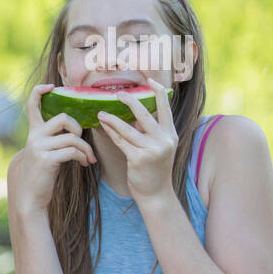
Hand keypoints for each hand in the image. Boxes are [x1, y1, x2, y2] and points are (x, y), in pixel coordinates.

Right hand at [9, 83, 98, 214]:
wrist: (30, 197)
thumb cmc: (41, 175)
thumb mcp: (44, 153)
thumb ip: (53, 139)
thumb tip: (75, 131)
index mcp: (34, 132)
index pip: (33, 104)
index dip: (40, 91)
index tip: (51, 87)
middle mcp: (34, 136)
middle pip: (63, 117)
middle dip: (79, 128)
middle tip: (82, 141)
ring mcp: (39, 147)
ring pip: (73, 138)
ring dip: (86, 149)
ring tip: (89, 159)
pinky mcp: (46, 159)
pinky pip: (73, 151)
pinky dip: (83, 157)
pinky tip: (85, 164)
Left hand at [96, 78, 177, 202]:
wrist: (156, 193)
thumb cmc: (154, 168)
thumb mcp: (159, 147)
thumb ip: (151, 131)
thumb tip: (135, 113)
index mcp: (171, 134)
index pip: (166, 108)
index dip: (159, 92)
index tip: (150, 80)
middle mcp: (164, 140)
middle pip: (145, 114)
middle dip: (130, 101)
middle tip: (117, 93)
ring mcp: (152, 150)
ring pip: (128, 129)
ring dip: (112, 119)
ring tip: (101, 112)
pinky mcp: (139, 159)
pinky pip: (121, 142)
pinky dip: (111, 132)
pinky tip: (103, 125)